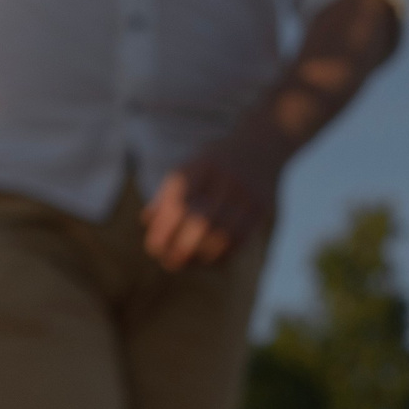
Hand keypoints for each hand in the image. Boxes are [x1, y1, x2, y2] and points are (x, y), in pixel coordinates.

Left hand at [144, 119, 285, 270]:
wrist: (262, 144)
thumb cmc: (213, 163)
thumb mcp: (187, 168)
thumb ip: (166, 194)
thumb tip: (146, 222)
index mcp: (201, 167)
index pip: (178, 205)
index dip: (163, 232)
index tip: (154, 248)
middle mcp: (225, 179)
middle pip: (202, 223)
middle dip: (181, 249)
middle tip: (168, 262)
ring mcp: (247, 193)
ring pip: (222, 236)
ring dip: (201, 257)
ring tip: (187, 264)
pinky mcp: (261, 206)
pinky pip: (240, 239)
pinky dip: (221, 256)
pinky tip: (208, 261)